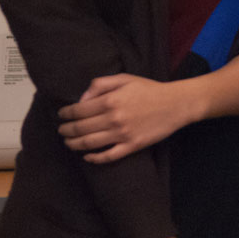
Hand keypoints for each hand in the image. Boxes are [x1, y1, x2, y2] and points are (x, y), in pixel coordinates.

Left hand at [57, 74, 195, 163]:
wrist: (176, 104)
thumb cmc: (150, 89)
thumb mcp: (125, 78)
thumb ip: (100, 84)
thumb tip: (82, 99)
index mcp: (110, 100)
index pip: (79, 110)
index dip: (66, 113)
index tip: (61, 115)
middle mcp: (113, 119)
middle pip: (80, 128)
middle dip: (66, 130)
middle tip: (61, 130)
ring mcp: (122, 134)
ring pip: (89, 143)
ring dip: (73, 144)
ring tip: (68, 142)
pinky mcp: (132, 146)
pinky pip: (108, 156)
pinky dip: (94, 158)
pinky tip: (87, 156)